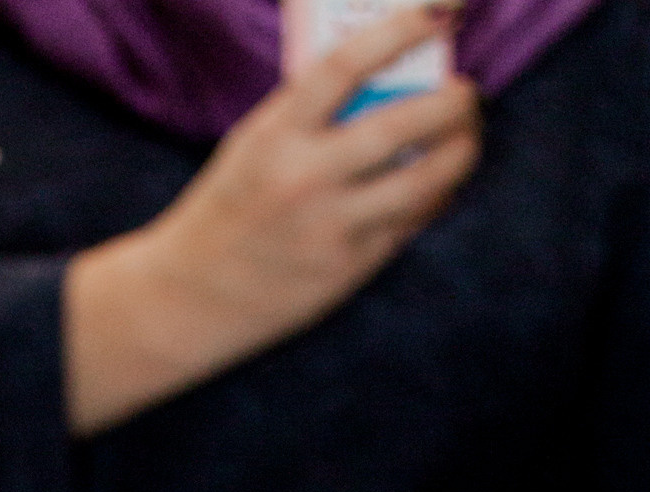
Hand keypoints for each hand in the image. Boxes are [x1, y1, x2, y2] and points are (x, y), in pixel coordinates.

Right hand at [65, 7, 479, 432]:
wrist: (189, 299)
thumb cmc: (228, 209)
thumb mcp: (253, 145)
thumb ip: (310, 114)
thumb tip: (388, 78)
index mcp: (275, 136)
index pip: (348, 64)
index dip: (403, 28)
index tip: (439, 10)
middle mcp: (305, 179)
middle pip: (404, 123)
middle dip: (454, 100)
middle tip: (465, 90)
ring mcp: (330, 228)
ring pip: (424, 180)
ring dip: (461, 150)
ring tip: (466, 135)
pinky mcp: (347, 270)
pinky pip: (410, 223)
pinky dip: (434, 196)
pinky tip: (438, 182)